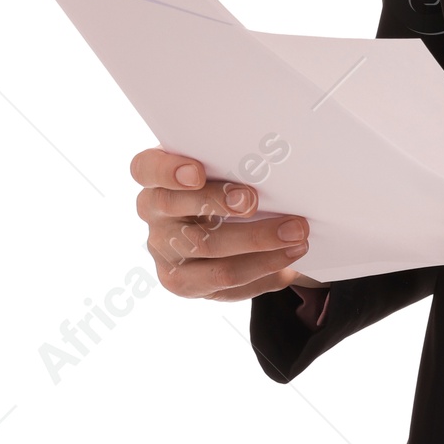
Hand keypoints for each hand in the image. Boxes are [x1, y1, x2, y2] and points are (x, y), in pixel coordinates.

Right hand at [131, 147, 322, 302]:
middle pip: (177, 207)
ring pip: (205, 248)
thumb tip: (279, 160)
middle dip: (220, 203)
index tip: (198, 172)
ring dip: (257, 242)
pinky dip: (259, 272)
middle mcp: (154, 212)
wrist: (220, 224)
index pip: (147, 168)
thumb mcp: (224, 167)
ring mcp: (163, 250)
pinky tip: (287, 265)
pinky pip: (221, 283)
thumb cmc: (225, 182)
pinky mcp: (181, 281)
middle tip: (255, 201)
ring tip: (296, 236)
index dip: (168, 170)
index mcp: (157, 176)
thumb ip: (235, 162)